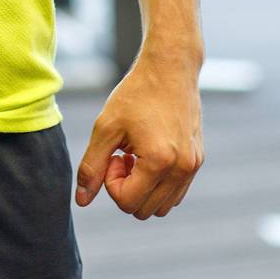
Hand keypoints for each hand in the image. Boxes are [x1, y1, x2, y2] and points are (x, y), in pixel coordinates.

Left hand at [74, 48, 203, 217]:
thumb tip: (82, 201)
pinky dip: (159, 184)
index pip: (126, 202)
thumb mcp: (106, 127)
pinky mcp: (198, 161)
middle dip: (127, 187)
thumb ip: (92, 166)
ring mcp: (193, 166)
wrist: (171, 68)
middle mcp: (182, 169)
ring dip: (143, 188)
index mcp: (159, 161)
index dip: (111, 182)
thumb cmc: (136, 94)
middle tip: (124, 155)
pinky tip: (150, 154)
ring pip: (162, 207)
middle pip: (144, 210)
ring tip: (137, 155)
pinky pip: (176, 193)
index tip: (114, 154)